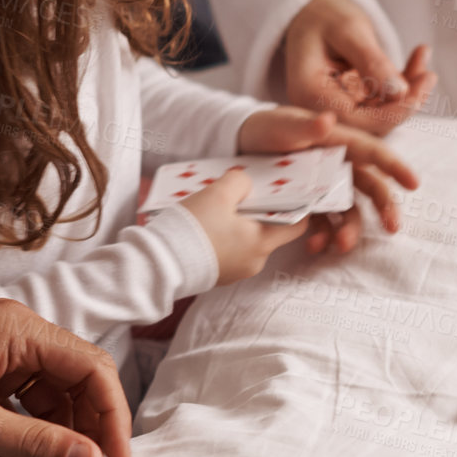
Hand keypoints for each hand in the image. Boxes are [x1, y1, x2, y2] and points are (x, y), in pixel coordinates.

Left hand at [0, 298, 132, 456]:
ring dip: (40, 448)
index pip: (92, 367)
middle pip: (71, 387)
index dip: (110, 416)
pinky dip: (13, 442)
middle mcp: (15, 334)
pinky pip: (15, 408)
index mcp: (20, 330)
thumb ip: (36, 443)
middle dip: (72, 439)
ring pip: (42, 403)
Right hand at [176, 168, 309, 285]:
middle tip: (240, 195)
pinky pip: (229, 250)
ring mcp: (236, 271)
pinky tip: (206, 224)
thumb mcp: (219, 193)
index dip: (295, 206)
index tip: (285, 192)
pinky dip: (224, 236)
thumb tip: (245, 184)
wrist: (159, 264)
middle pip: (268, 230)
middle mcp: (254, 262)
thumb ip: (240, 181)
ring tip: (217, 208)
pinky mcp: (218, 274)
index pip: (296, 225)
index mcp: (262, 243)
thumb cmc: (194, 229)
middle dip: (257, 211)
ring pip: (246, 240)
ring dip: (237, 223)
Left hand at [237, 105, 419, 253]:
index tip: (413, 184)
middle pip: (370, 186)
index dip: (395, 166)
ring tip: (340, 245)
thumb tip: (328, 121)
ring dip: (350, 229)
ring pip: (349, 210)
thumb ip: (305, 126)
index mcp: (339, 141)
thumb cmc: (267, 128)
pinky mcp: (310, 203)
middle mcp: (339, 165)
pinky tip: (314, 246)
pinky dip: (323, 236)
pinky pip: (324, 222)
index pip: (373, 152)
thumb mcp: (282, 124)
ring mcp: (326, 187)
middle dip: (385, 207)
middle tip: (392, 228)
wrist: (240, 146)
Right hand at [282, 0, 435, 135]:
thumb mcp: (347, 30)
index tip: (417, 96)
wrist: (314, 12)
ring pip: (381, 116)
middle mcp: (318, 109)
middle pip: (369, 124)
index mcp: (307, 93)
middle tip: (429, 77)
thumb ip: (371, 60)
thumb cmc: (325, 15)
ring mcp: (337, 109)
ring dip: (409, 94)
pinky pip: (383, 104)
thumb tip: (400, 93)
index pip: (352, 120)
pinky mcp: (353, 104)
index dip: (388, 114)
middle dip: (404, 104)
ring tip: (426, 65)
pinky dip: (404, 84)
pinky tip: (419, 57)